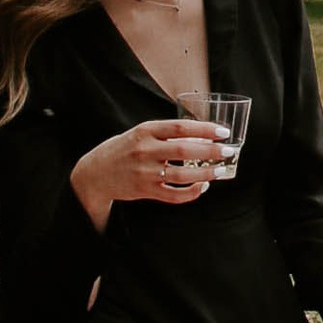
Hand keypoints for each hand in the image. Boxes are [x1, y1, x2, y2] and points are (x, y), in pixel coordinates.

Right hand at [71, 119, 225, 225]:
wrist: (95, 173)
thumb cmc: (123, 149)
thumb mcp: (140, 133)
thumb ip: (166, 133)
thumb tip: (202, 137)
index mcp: (146, 131)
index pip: (180, 127)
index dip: (204, 129)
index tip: (222, 131)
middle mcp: (145, 150)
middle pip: (185, 151)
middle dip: (211, 152)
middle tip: (228, 150)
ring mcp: (145, 172)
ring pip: (182, 176)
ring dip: (206, 174)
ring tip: (221, 170)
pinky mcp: (145, 191)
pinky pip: (173, 195)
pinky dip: (191, 193)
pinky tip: (202, 187)